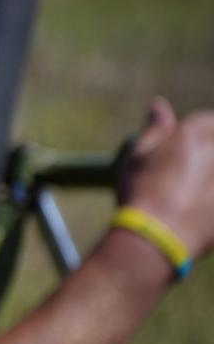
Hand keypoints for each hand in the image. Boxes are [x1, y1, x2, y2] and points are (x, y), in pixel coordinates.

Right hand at [118, 98, 213, 259]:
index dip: (199, 134)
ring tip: (195, 192)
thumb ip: (155, 130)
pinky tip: (203, 208)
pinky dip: (211, 200)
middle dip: (208, 155)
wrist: (156, 238)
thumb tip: (158, 105)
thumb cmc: (141, 195)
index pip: (207, 121)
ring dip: (210, 177)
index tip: (189, 149)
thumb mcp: (137, 158)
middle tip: (187, 177)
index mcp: (194, 135)